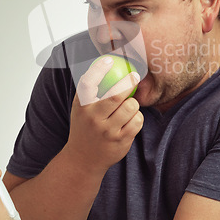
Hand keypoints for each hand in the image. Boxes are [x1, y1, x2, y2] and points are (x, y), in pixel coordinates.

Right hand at [65, 57, 143, 174]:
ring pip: (130, 108)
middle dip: (129, 83)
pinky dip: (137, 116)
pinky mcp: (121, 142)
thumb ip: (90, 90)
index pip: (87, 83)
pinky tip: (131, 118)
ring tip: (129, 105)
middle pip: (115, 96)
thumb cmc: (85, 126)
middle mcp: (92, 119)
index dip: (98, 69)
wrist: (83, 159)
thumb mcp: (81, 109)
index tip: (109, 60)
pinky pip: (137, 121)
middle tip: (135, 76)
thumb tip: (105, 62)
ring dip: (133, 103)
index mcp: (81, 107)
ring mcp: (107, 132)